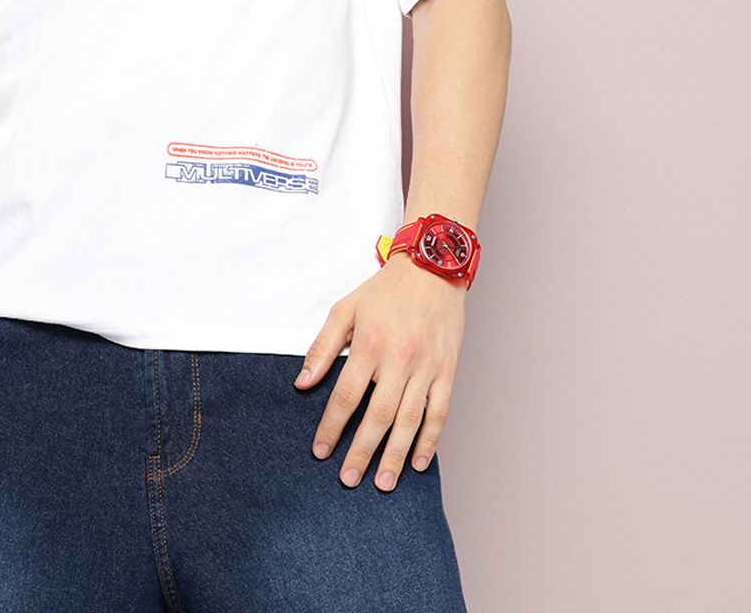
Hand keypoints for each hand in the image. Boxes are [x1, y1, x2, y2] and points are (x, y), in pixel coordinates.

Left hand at [293, 253, 465, 491]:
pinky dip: (430, 440)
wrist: (432, 268)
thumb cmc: (385, 290)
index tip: (320, 450)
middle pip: (377, 415)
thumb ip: (322, 347)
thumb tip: (302, 382)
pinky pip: (439, 412)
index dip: (331, 426)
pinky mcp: (447, 371)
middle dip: (361, 451)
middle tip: (349, 479)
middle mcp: (399, 359)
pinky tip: (419, 462)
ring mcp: (426, 367)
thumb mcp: (345, 309)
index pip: (346, 395)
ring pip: (409, 420)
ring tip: (382, 483)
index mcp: (370, 344)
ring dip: (395, 455)